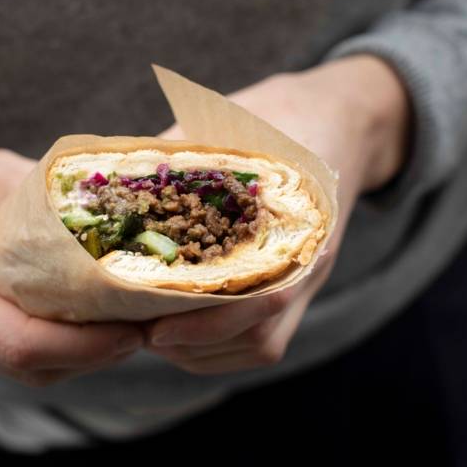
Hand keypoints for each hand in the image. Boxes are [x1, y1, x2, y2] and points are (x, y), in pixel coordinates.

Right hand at [0, 145, 143, 386]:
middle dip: (99, 350)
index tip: (138, 325)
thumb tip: (126, 210)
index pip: (24, 343)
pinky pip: (14, 359)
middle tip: (149, 318)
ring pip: (28, 370)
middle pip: (34, 365)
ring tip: (129, 319)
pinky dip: (58, 346)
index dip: (90, 344)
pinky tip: (88, 318)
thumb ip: (52, 198)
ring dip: (83, 353)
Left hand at [150, 55, 409, 373]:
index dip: (208, 323)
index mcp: (302, 223)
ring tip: (152, 333)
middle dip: (193, 342)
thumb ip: (184, 160)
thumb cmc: (283, 117)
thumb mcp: (235, 126)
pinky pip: (263, 341)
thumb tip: (121, 186)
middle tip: (138, 331)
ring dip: (202, 351)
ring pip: (260, 345)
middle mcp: (310, 262)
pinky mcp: (297, 287)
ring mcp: (307, 278)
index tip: (156, 327)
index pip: (264, 299)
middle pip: (258, 335)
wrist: (344, 115)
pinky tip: (181, 331)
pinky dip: (219, 349)